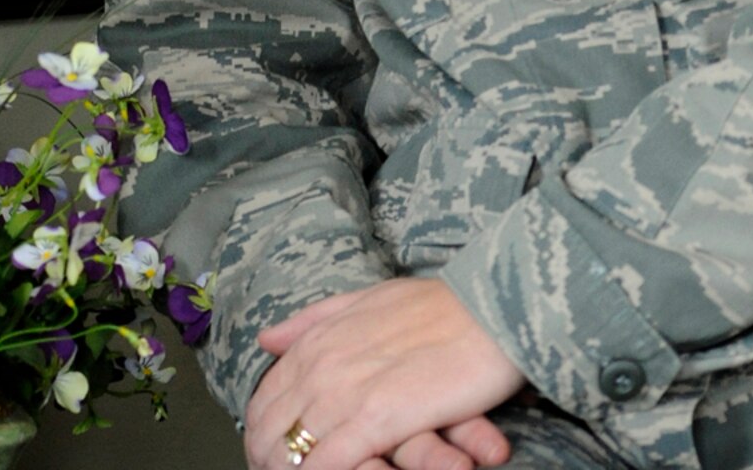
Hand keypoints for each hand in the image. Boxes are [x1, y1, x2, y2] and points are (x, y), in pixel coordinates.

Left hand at [244, 278, 525, 469]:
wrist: (489, 308)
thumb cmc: (438, 306)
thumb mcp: (368, 300)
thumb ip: (317, 320)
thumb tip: (268, 338)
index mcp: (319, 339)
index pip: (266, 397)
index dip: (263, 432)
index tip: (272, 452)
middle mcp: (322, 365)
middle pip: (269, 429)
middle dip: (269, 460)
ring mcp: (346, 394)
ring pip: (291, 452)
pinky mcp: (376, 421)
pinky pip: (326, 464)